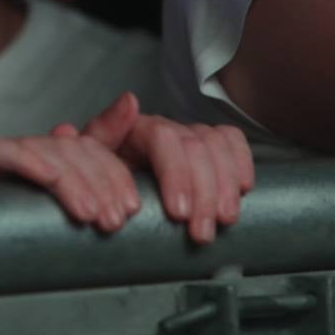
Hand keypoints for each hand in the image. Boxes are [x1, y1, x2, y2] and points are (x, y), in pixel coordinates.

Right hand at [0, 127, 142, 232]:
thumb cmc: (0, 231)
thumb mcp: (57, 213)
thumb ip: (94, 176)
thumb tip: (131, 122)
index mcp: (47, 160)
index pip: (89, 151)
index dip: (113, 175)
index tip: (132, 208)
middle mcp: (25, 149)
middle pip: (71, 149)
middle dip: (99, 182)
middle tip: (114, 219)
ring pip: (43, 152)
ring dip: (72, 182)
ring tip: (88, 214)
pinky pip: (2, 151)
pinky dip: (28, 162)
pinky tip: (47, 179)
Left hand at [81, 92, 255, 243]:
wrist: (109, 189)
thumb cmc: (99, 177)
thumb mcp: (91, 158)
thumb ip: (104, 130)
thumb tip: (130, 100)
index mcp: (137, 128)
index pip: (163, 139)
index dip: (176, 174)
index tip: (179, 214)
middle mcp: (167, 129)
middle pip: (195, 147)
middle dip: (204, 193)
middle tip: (201, 233)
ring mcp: (189, 135)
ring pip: (217, 147)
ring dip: (225, 186)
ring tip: (224, 221)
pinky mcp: (208, 147)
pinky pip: (232, 141)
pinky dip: (242, 162)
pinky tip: (244, 189)